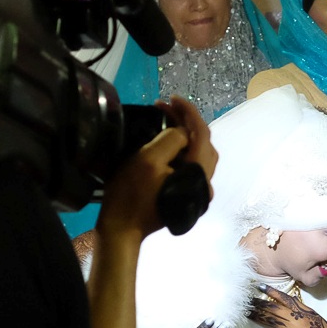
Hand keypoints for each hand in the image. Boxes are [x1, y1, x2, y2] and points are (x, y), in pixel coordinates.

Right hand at [97, 96, 216, 239]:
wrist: (122, 229)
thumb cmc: (131, 194)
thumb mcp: (147, 159)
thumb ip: (171, 140)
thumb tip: (182, 133)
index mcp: (198, 173)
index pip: (202, 133)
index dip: (188, 112)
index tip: (170, 98)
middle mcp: (204, 182)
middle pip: (204, 142)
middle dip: (187, 120)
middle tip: (164, 108)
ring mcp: (197, 190)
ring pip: (199, 153)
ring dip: (185, 134)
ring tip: (166, 120)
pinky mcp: (187, 194)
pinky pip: (191, 164)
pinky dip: (183, 149)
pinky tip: (168, 143)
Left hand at [249, 285, 326, 327]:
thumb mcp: (315, 317)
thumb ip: (303, 309)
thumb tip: (291, 300)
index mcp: (304, 311)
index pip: (285, 298)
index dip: (272, 292)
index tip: (260, 286)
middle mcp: (298, 319)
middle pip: (275, 309)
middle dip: (260, 304)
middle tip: (247, 300)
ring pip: (272, 321)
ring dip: (258, 316)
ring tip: (247, 313)